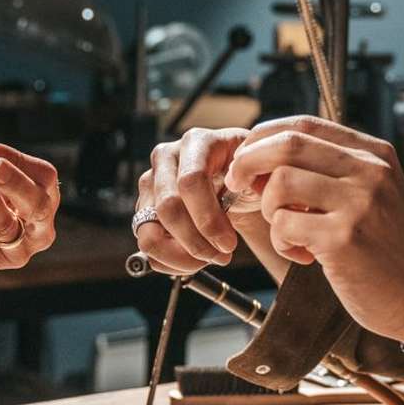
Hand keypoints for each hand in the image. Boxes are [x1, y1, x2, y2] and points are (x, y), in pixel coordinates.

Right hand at [134, 127, 262, 275]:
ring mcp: (151, 184)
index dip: (208, 219)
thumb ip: (257, 175)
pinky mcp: (144, 209)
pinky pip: (146, 245)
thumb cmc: (248, 176)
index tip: (228, 244)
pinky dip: (170, 262)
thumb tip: (244, 184)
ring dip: (180, 256)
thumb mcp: (260, 171)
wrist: (237, 185)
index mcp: (197, 142)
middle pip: (167, 208)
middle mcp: (167, 158)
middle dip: (195, 242)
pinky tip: (194, 261)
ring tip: (208, 259)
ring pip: (149, 231)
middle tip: (221, 256)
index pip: (191, 181)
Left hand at [224, 116, 403, 342]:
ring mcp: (358, 203)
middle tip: (238, 186)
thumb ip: (329, 170)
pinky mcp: (344, 238)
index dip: (264, 137)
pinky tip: (302, 254)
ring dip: (269, 209)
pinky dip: (281, 240)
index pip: (305, 124)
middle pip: (286, 145)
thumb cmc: (384, 245)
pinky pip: (285, 225)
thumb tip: (261, 157)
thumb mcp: (371, 193)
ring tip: (287, 230)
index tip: (246, 158)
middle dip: (248, 163)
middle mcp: (369, 171)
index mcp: (374, 154)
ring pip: (280, 184)